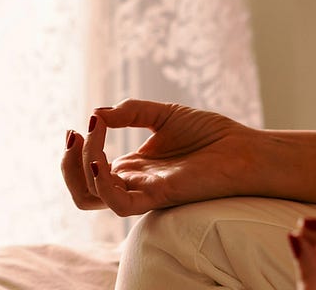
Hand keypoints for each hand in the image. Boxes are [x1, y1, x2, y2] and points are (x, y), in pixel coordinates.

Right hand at [59, 99, 260, 215]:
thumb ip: (130, 112)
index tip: (88, 120)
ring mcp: (143, 191)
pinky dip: (102, 184)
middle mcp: (133, 182)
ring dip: (80, 167)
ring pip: (91, 197)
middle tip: (75, 134)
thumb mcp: (163, 113)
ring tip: (89, 140)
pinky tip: (102, 160)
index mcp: (133, 167)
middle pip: (81, 187)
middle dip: (68, 161)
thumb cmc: (212, 135)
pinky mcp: (159, 196)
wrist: (247, 150)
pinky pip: (118, 204)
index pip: (89, 167)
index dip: (79, 146)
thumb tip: (96, 113)